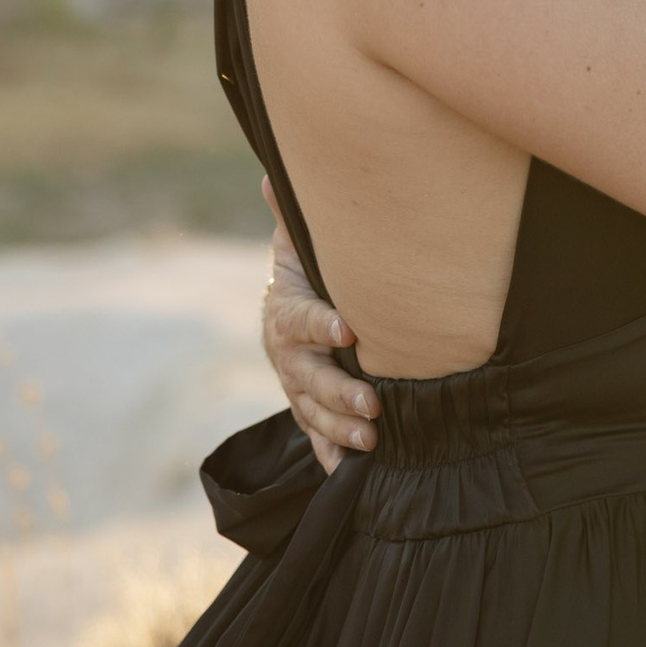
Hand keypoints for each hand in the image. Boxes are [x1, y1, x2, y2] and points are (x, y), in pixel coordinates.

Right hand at [259, 177, 379, 471]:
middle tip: (373, 403)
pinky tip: (348, 472)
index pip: (298, 320)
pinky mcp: (308, 407)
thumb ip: (293, 216)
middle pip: (307, 378)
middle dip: (339, 392)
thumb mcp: (299, 242)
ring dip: (340, 428)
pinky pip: (316, 436)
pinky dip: (331, 455)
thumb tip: (271, 174)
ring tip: (373, 438)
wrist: (294, 306)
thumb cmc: (309, 269)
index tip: (349, 330)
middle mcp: (286, 355)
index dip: (320, 325)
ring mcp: (295, 385)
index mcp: (285, 312)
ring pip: (312, 412)